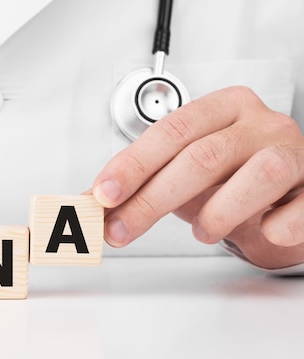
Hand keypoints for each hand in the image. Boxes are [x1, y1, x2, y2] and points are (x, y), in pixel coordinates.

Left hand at [92, 86, 303, 268]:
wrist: (291, 192)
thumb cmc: (233, 178)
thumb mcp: (183, 174)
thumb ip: (143, 182)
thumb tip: (91, 201)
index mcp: (223, 109)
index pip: (171, 131)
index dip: (134, 164)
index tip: (103, 192)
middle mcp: (259, 124)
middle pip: (202, 156)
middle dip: (153, 199)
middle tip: (122, 229)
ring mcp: (295, 151)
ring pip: (258, 174)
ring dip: (219, 212)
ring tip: (202, 233)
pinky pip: (301, 206)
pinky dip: (278, 224)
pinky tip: (264, 231)